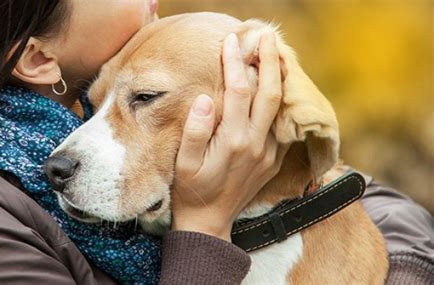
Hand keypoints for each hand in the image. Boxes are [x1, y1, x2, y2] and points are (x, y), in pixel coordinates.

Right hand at [172, 32, 287, 240]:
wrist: (210, 222)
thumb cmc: (191, 191)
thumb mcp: (184, 163)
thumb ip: (195, 130)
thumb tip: (205, 99)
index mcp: (233, 141)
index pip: (238, 91)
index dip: (235, 63)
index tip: (230, 42)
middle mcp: (256, 144)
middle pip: (270, 93)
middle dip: (269, 60)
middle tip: (266, 36)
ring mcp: (269, 153)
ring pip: (281, 107)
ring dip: (280, 78)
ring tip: (276, 54)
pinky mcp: (274, 160)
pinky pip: (283, 124)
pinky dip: (281, 102)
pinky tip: (276, 88)